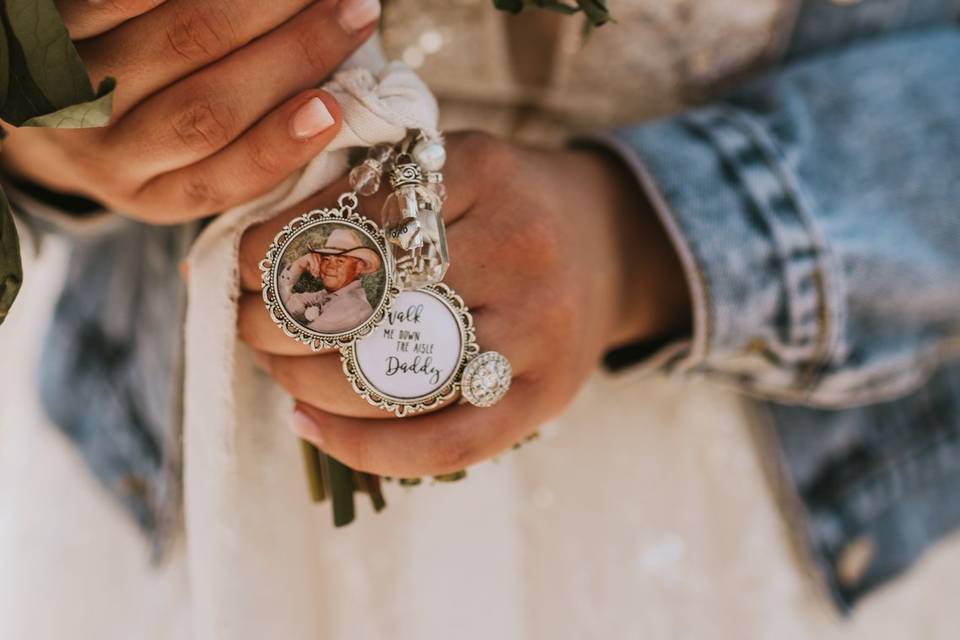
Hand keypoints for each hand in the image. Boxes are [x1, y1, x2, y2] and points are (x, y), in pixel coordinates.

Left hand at [0, 0, 381, 222]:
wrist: (45, 103)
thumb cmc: (144, 126)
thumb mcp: (183, 164)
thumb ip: (253, 142)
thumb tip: (340, 98)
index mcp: (156, 196)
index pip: (225, 178)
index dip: (282, 146)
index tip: (335, 108)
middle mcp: (107, 155)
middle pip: (208, 109)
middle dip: (293, 57)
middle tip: (355, 10)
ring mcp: (71, 90)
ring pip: (177, 43)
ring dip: (256, 7)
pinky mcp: (47, 29)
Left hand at [236, 132, 691, 476]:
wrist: (607, 245)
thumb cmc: (503, 205)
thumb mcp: (447, 166)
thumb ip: (365, 190)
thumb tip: (235, 252)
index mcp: (484, 171)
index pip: (351, 216)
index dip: (274, 249)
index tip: (236, 263)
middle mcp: (520, 246)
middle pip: (368, 300)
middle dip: (278, 320)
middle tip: (247, 319)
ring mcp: (540, 328)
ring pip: (392, 377)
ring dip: (303, 380)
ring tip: (274, 366)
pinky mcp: (545, 395)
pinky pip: (444, 444)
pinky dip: (361, 449)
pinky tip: (307, 424)